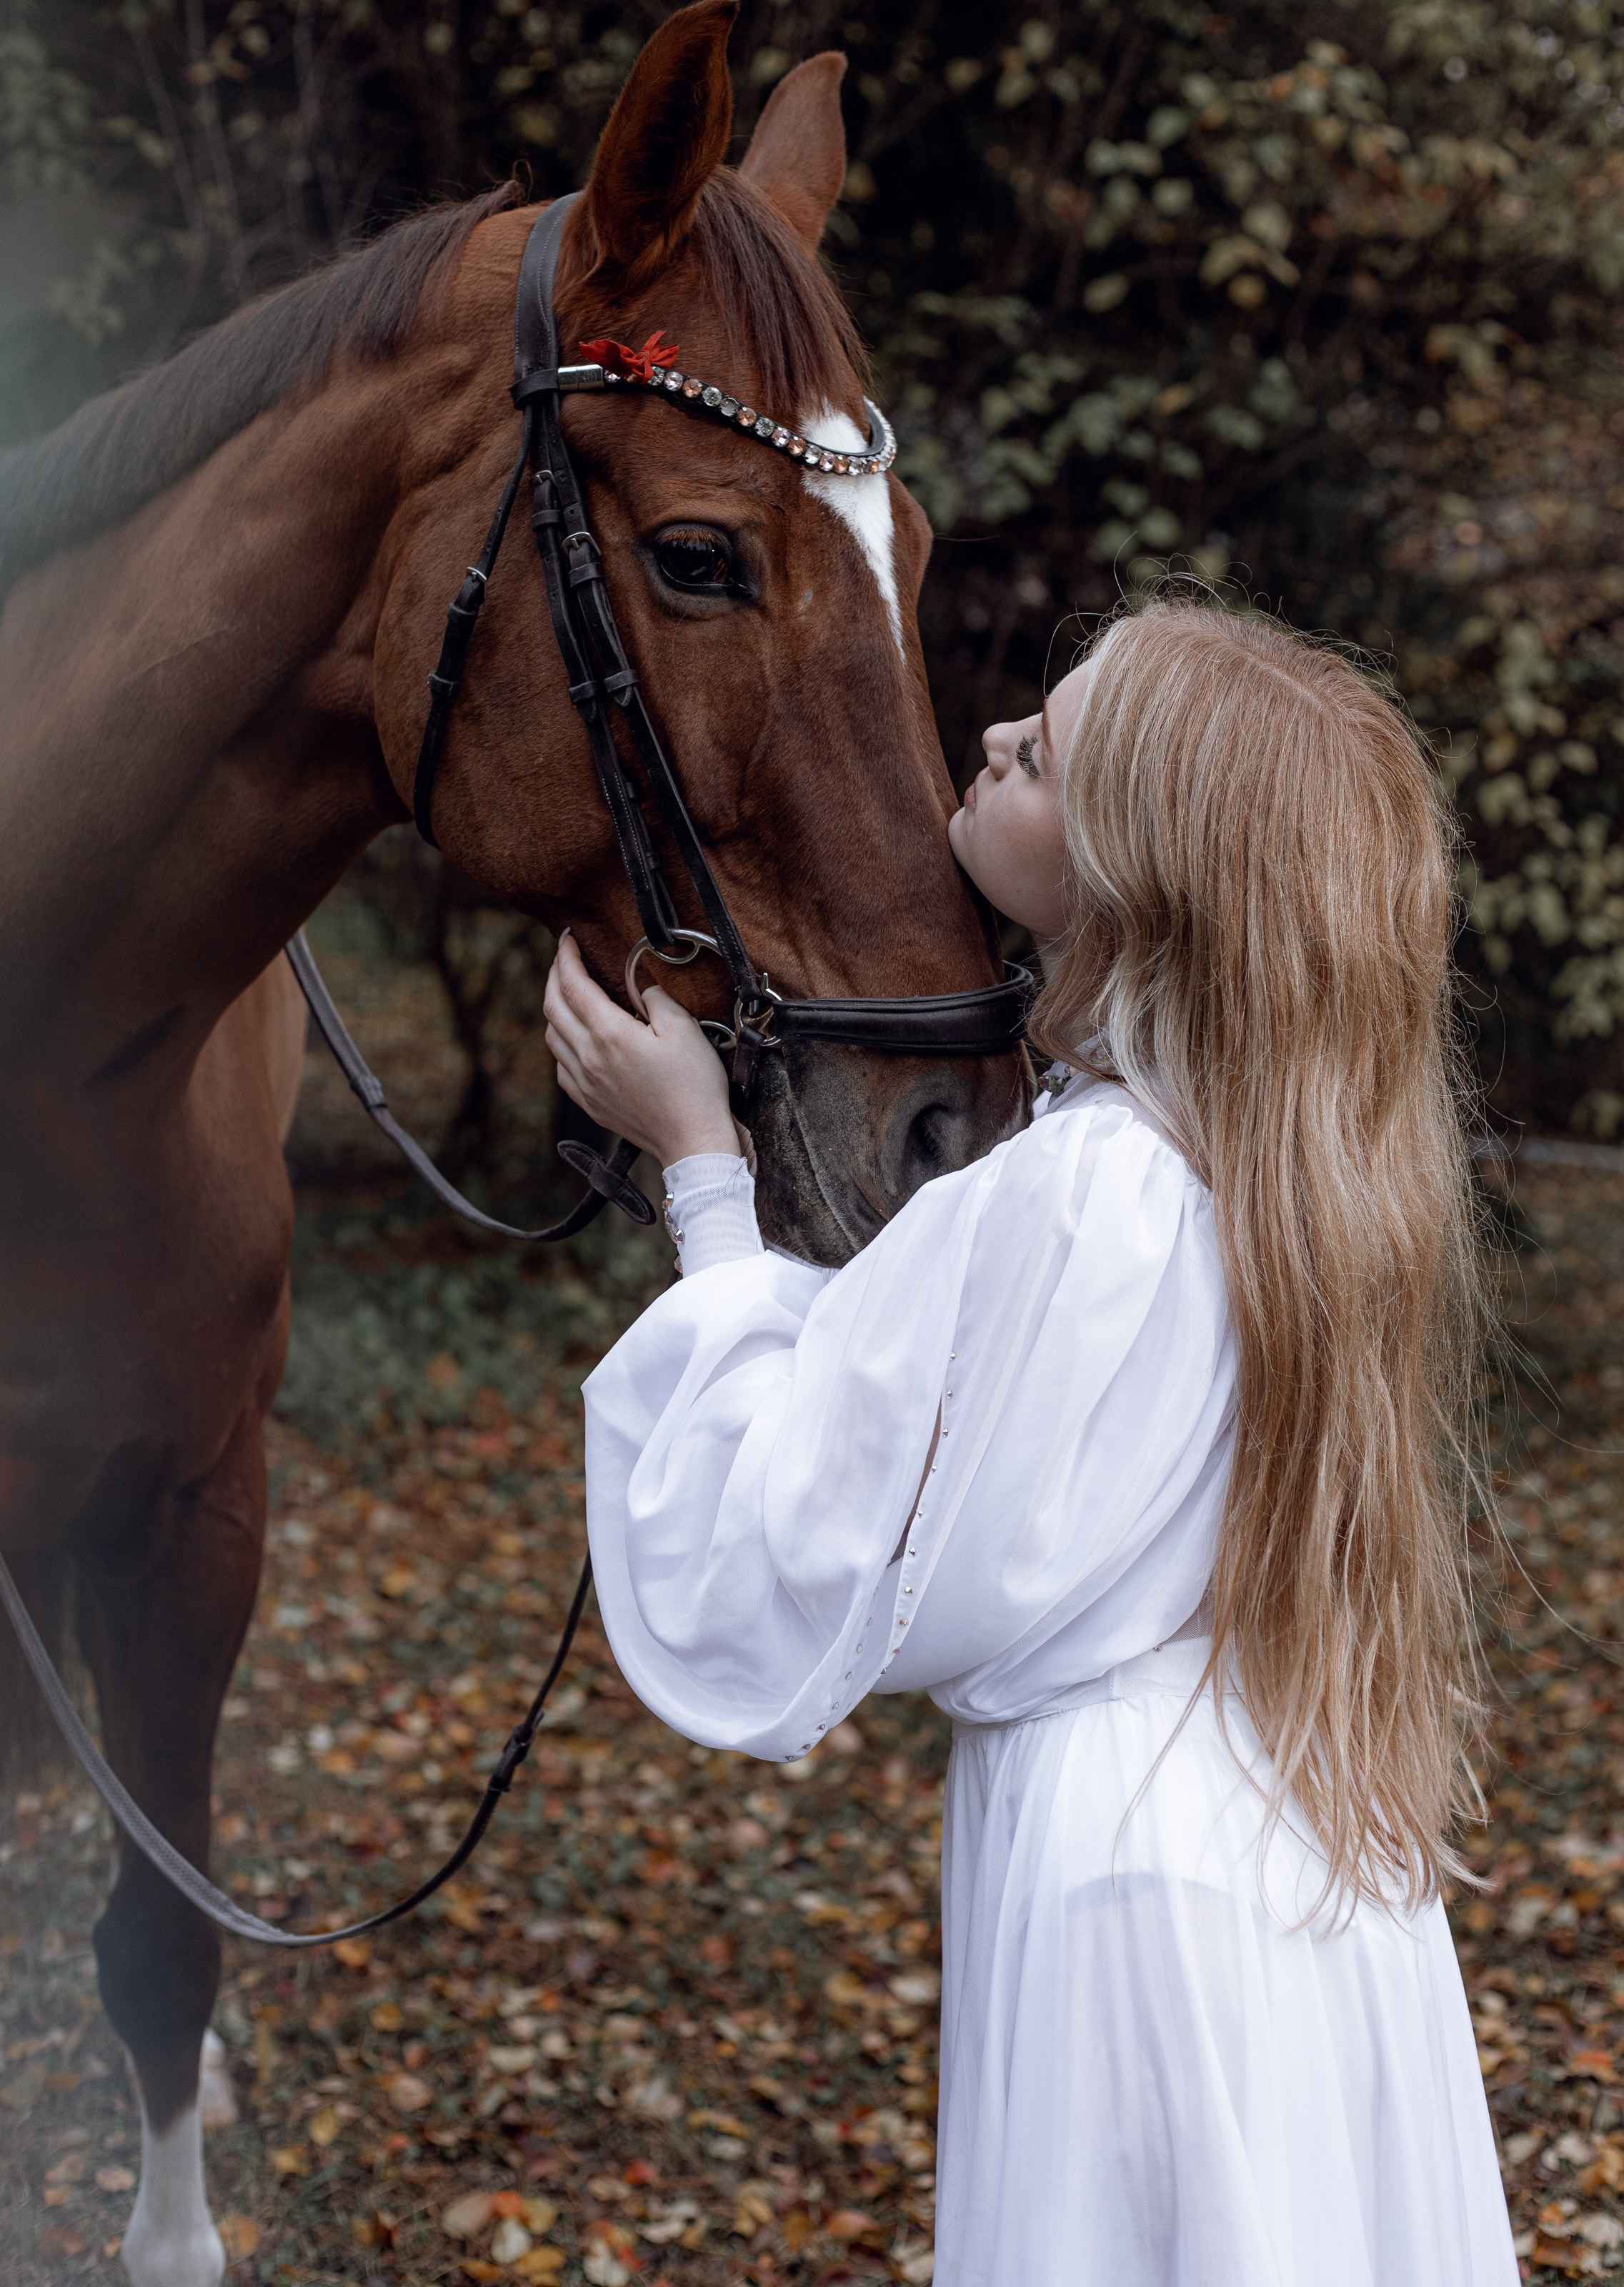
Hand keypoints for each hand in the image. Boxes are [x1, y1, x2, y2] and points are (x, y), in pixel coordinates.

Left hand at [543, 933, 740, 1166]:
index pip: (573, 986)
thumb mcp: (684, 1029)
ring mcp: (585, 1084)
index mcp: (610, 1035)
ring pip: (552, 1038)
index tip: (567, 939)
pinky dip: (562, 1045)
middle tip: (564, 959)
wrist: (693, 1141)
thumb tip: (641, 988)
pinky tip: (578, 1041)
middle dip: (554, 977)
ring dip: (556, 1010)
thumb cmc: (695, 1087)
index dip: (566, 957)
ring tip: (570, 996)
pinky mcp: (590, 1104)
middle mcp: (588, 1059)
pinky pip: (561, 1067)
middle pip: (553, 1008)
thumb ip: (656, 999)